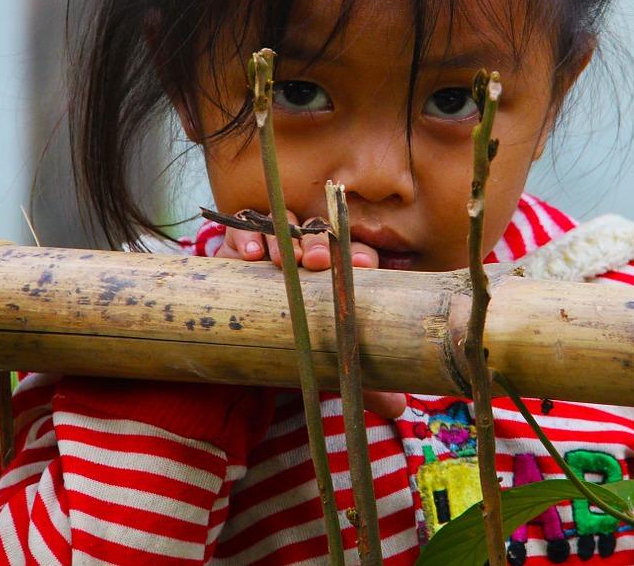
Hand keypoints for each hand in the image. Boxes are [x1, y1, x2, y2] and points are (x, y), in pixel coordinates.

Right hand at [214, 210, 406, 418]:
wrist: (245, 344)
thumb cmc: (296, 345)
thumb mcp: (327, 363)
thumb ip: (361, 381)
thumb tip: (398, 407)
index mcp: (335, 272)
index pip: (353, 254)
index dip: (359, 256)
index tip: (362, 265)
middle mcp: (305, 253)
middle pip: (317, 235)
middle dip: (319, 243)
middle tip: (316, 261)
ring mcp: (271, 246)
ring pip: (281, 227)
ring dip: (284, 239)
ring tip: (284, 260)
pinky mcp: (235, 250)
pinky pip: (239, 233)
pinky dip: (245, 238)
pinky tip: (249, 255)